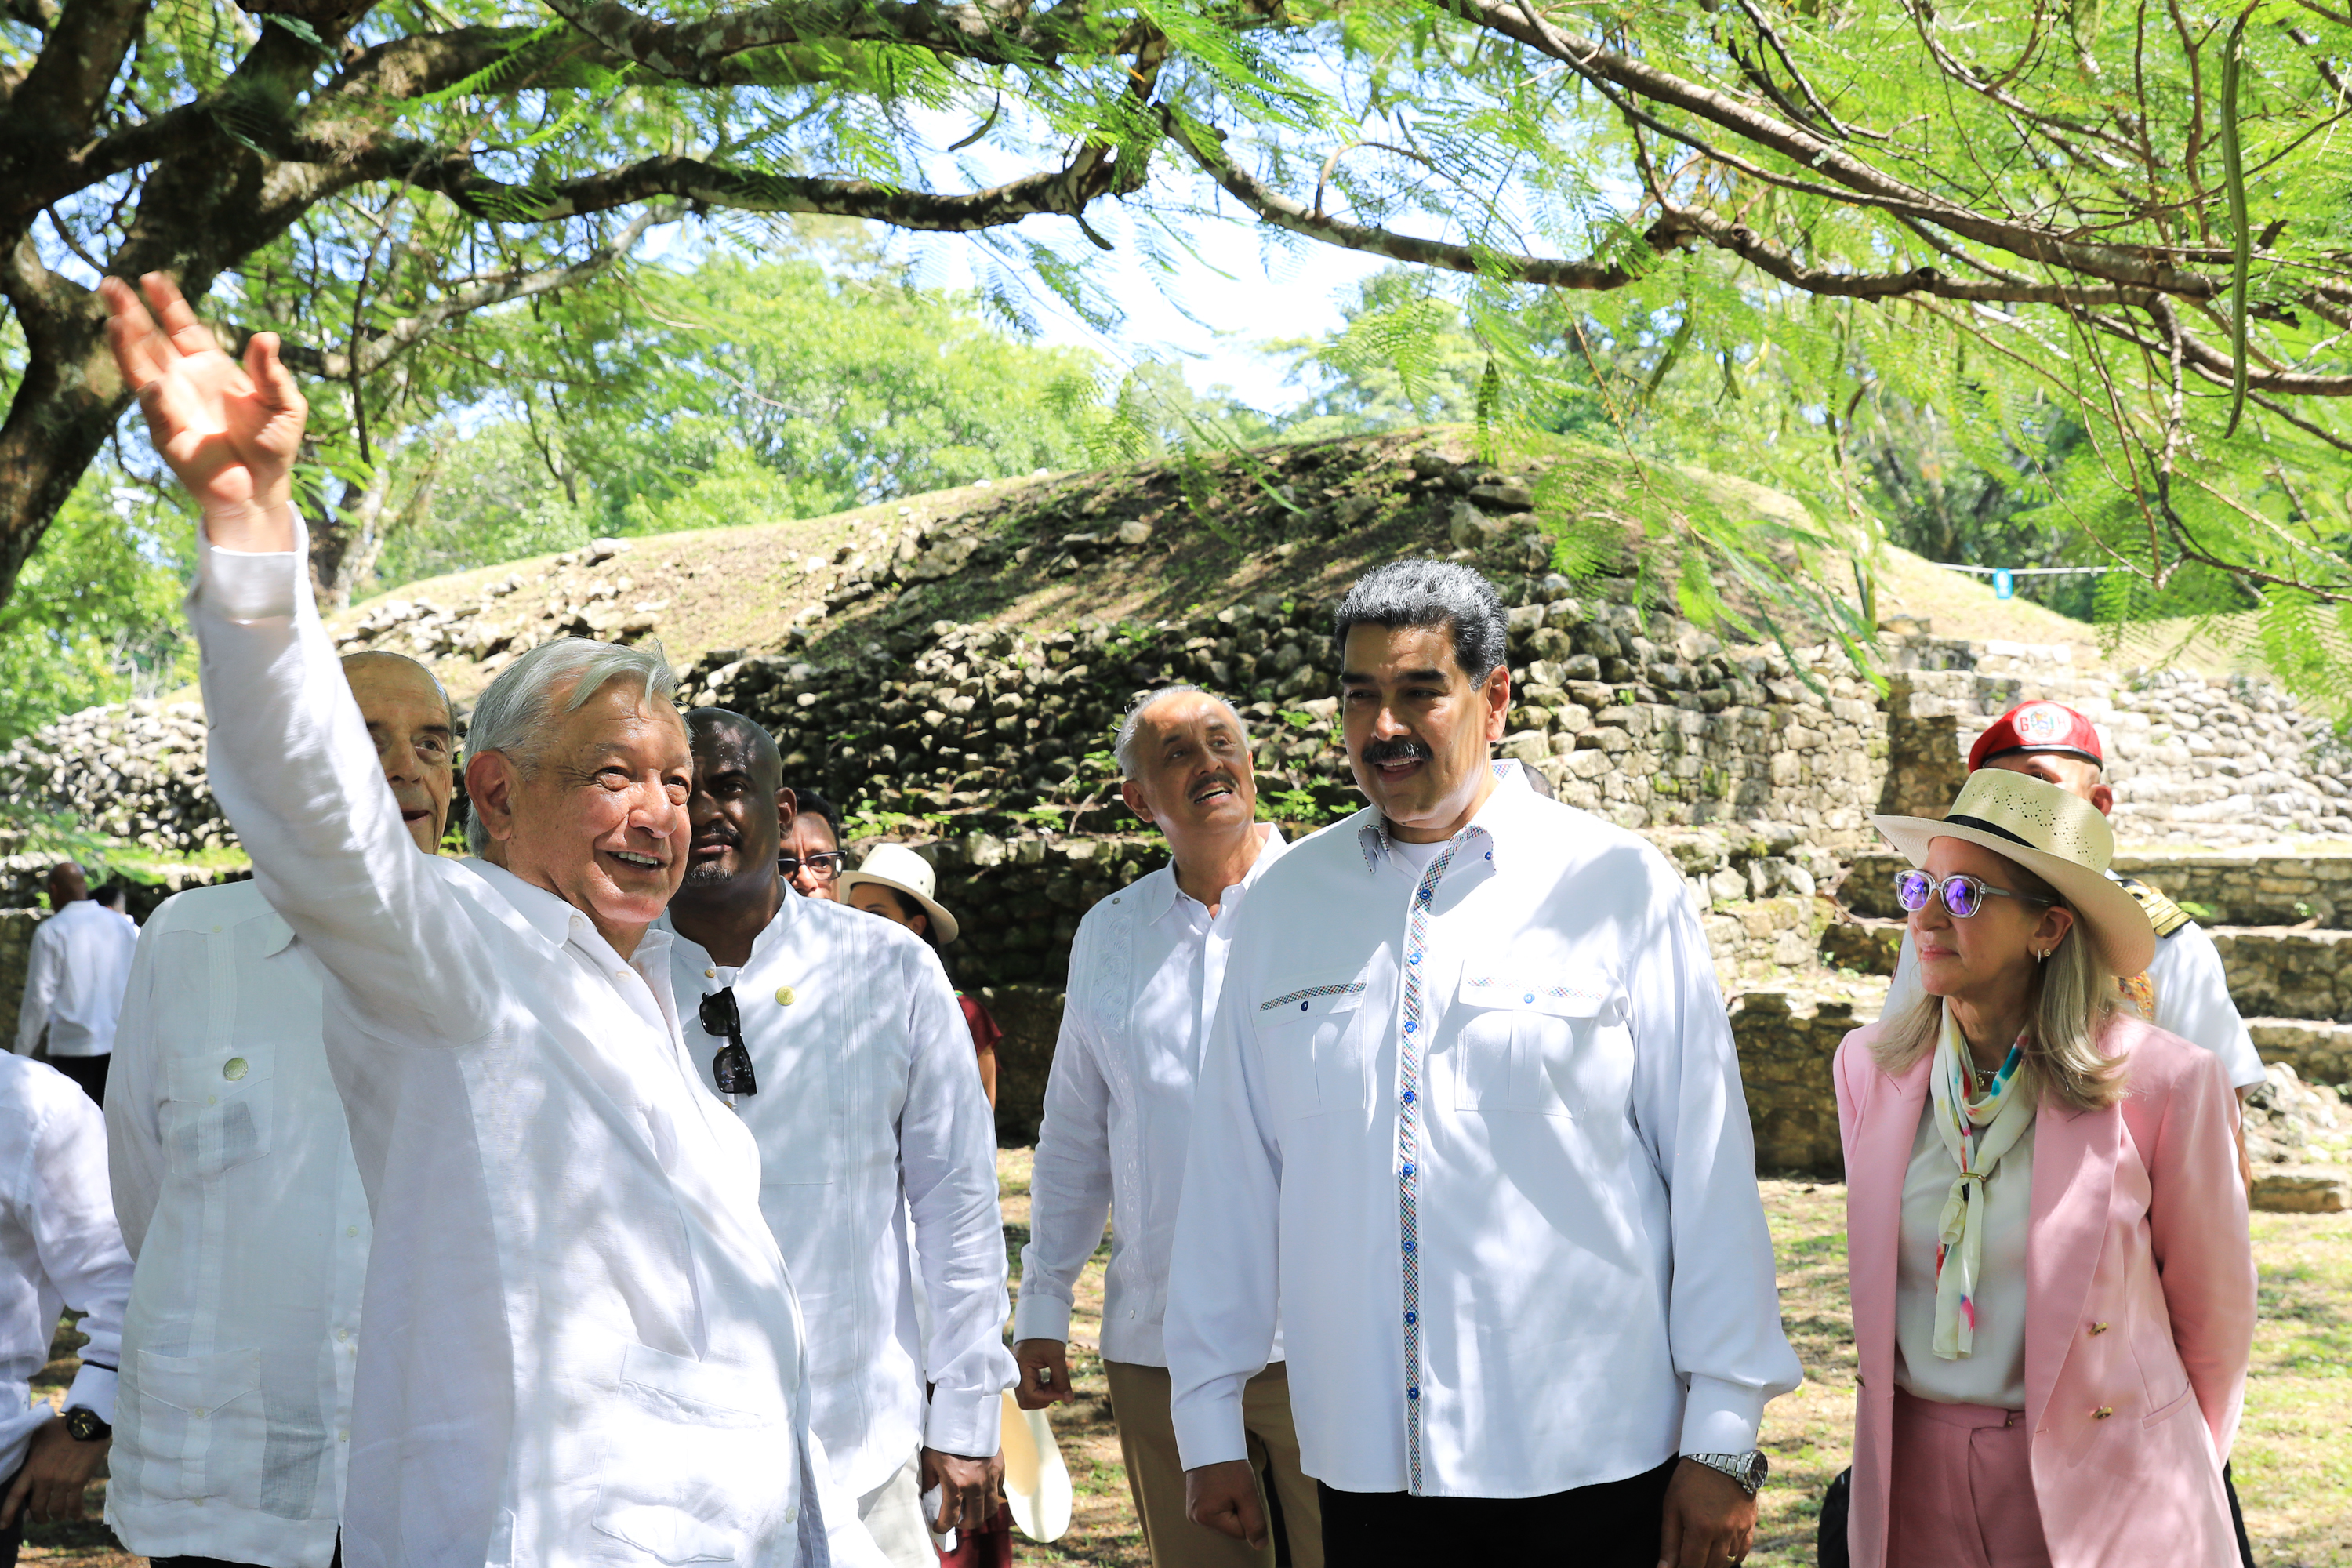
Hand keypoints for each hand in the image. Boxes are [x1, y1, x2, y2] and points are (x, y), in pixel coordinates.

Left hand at [1, 1415, 104, 1527]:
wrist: (86, 1424)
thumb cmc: (61, 1427)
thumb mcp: (37, 1436)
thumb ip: (30, 1450)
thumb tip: (21, 1450)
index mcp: (32, 1468)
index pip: (16, 1494)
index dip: (7, 1512)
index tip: (3, 1525)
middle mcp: (45, 1478)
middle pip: (37, 1507)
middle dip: (39, 1517)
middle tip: (42, 1519)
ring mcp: (62, 1481)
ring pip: (56, 1509)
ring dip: (57, 1516)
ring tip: (59, 1517)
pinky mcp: (79, 1481)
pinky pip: (75, 1503)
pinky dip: (75, 1512)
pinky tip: (76, 1516)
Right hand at [100, 272, 304, 552]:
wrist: (262, 488)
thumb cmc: (273, 444)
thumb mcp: (284, 404)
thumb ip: (271, 373)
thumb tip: (267, 337)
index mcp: (210, 366)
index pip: (183, 327)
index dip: (168, 303)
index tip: (152, 278)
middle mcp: (184, 380)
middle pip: (151, 340)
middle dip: (130, 313)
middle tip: (110, 284)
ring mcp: (171, 406)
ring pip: (141, 369)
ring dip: (126, 347)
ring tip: (115, 322)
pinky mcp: (167, 435)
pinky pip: (158, 414)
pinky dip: (156, 400)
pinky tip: (154, 385)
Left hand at [919, 1445, 1003, 1536]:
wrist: (966, 1413)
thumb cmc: (943, 1437)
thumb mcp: (929, 1460)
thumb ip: (928, 1483)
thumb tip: (927, 1500)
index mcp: (956, 1484)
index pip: (950, 1518)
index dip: (942, 1526)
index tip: (938, 1526)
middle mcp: (976, 1485)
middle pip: (975, 1519)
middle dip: (963, 1524)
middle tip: (955, 1520)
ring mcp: (990, 1477)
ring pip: (991, 1509)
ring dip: (980, 1514)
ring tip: (970, 1510)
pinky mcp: (1000, 1468)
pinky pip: (998, 1491)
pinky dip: (990, 1497)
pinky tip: (980, 1493)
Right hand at [1013, 1338, 1072, 1409]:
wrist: (1041, 1322)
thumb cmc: (1046, 1335)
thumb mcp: (1057, 1356)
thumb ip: (1062, 1379)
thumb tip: (1069, 1400)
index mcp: (1020, 1369)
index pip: (1030, 1396)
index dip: (1048, 1398)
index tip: (1062, 1392)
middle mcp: (1017, 1374)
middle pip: (1027, 1401)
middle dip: (1044, 1399)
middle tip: (1058, 1388)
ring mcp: (1020, 1375)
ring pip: (1030, 1397)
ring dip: (1045, 1395)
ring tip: (1057, 1383)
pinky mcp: (1025, 1375)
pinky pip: (1032, 1390)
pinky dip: (1044, 1390)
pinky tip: (1053, 1382)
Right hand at [1184, 1459, 1265, 1548]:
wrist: (1210, 1442)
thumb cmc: (1229, 1466)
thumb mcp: (1247, 1493)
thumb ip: (1255, 1522)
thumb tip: (1260, 1545)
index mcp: (1206, 1517)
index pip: (1241, 1532)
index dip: (1248, 1513)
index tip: (1241, 1492)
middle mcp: (1196, 1518)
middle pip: (1232, 1528)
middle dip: (1239, 1509)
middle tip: (1234, 1487)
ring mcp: (1194, 1512)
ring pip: (1226, 1520)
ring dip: (1232, 1505)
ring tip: (1227, 1485)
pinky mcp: (1195, 1504)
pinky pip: (1218, 1512)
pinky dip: (1224, 1501)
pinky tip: (1221, 1487)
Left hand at [1658, 1458, 1757, 1567]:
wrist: (1721, 1453)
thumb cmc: (1690, 1478)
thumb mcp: (1672, 1506)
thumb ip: (1669, 1542)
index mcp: (1701, 1529)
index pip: (1692, 1566)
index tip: (1676, 1566)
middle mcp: (1724, 1533)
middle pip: (1710, 1567)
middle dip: (1697, 1566)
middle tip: (1687, 1558)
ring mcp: (1740, 1529)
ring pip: (1727, 1561)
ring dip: (1713, 1561)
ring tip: (1701, 1550)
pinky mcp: (1750, 1523)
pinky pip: (1743, 1551)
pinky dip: (1732, 1556)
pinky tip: (1721, 1550)